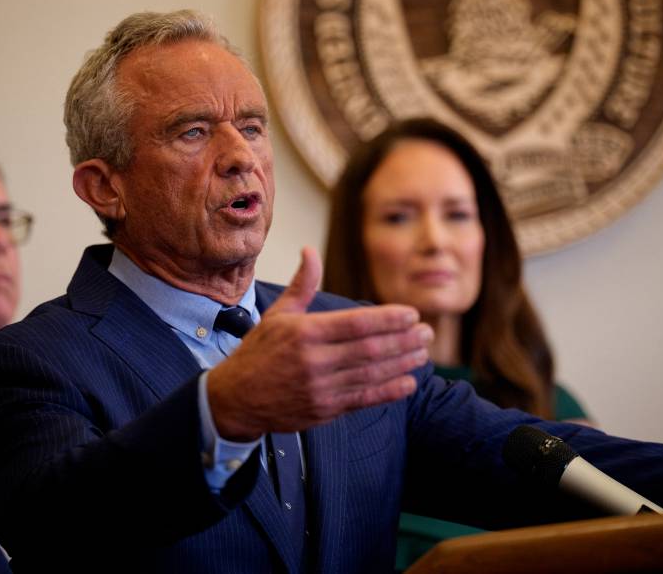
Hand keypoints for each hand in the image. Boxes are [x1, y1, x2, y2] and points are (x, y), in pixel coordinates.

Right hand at [206, 246, 431, 440]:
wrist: (235, 398)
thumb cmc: (258, 352)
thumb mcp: (277, 315)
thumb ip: (302, 285)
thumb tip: (310, 251)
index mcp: (304, 332)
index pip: (356, 323)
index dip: (388, 319)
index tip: (411, 314)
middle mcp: (314, 360)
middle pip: (370, 349)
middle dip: (404, 340)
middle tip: (427, 331)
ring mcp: (321, 388)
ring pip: (372, 374)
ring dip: (402, 363)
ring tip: (423, 352)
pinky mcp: (324, 410)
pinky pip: (363, 399)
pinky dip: (389, 391)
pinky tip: (408, 382)